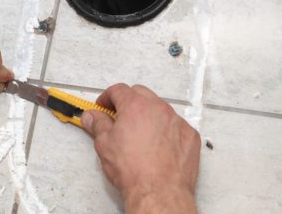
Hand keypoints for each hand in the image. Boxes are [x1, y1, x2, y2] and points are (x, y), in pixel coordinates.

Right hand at [80, 84, 199, 212]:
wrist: (158, 191)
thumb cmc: (134, 170)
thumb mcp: (105, 144)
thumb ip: (97, 125)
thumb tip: (91, 117)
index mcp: (135, 106)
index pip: (118, 90)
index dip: (107, 97)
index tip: (103, 106)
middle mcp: (158, 108)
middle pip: (140, 94)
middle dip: (128, 102)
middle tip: (119, 117)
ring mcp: (177, 121)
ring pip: (160, 109)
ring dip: (149, 115)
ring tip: (139, 134)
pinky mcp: (190, 135)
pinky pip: (176, 125)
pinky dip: (167, 130)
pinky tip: (159, 146)